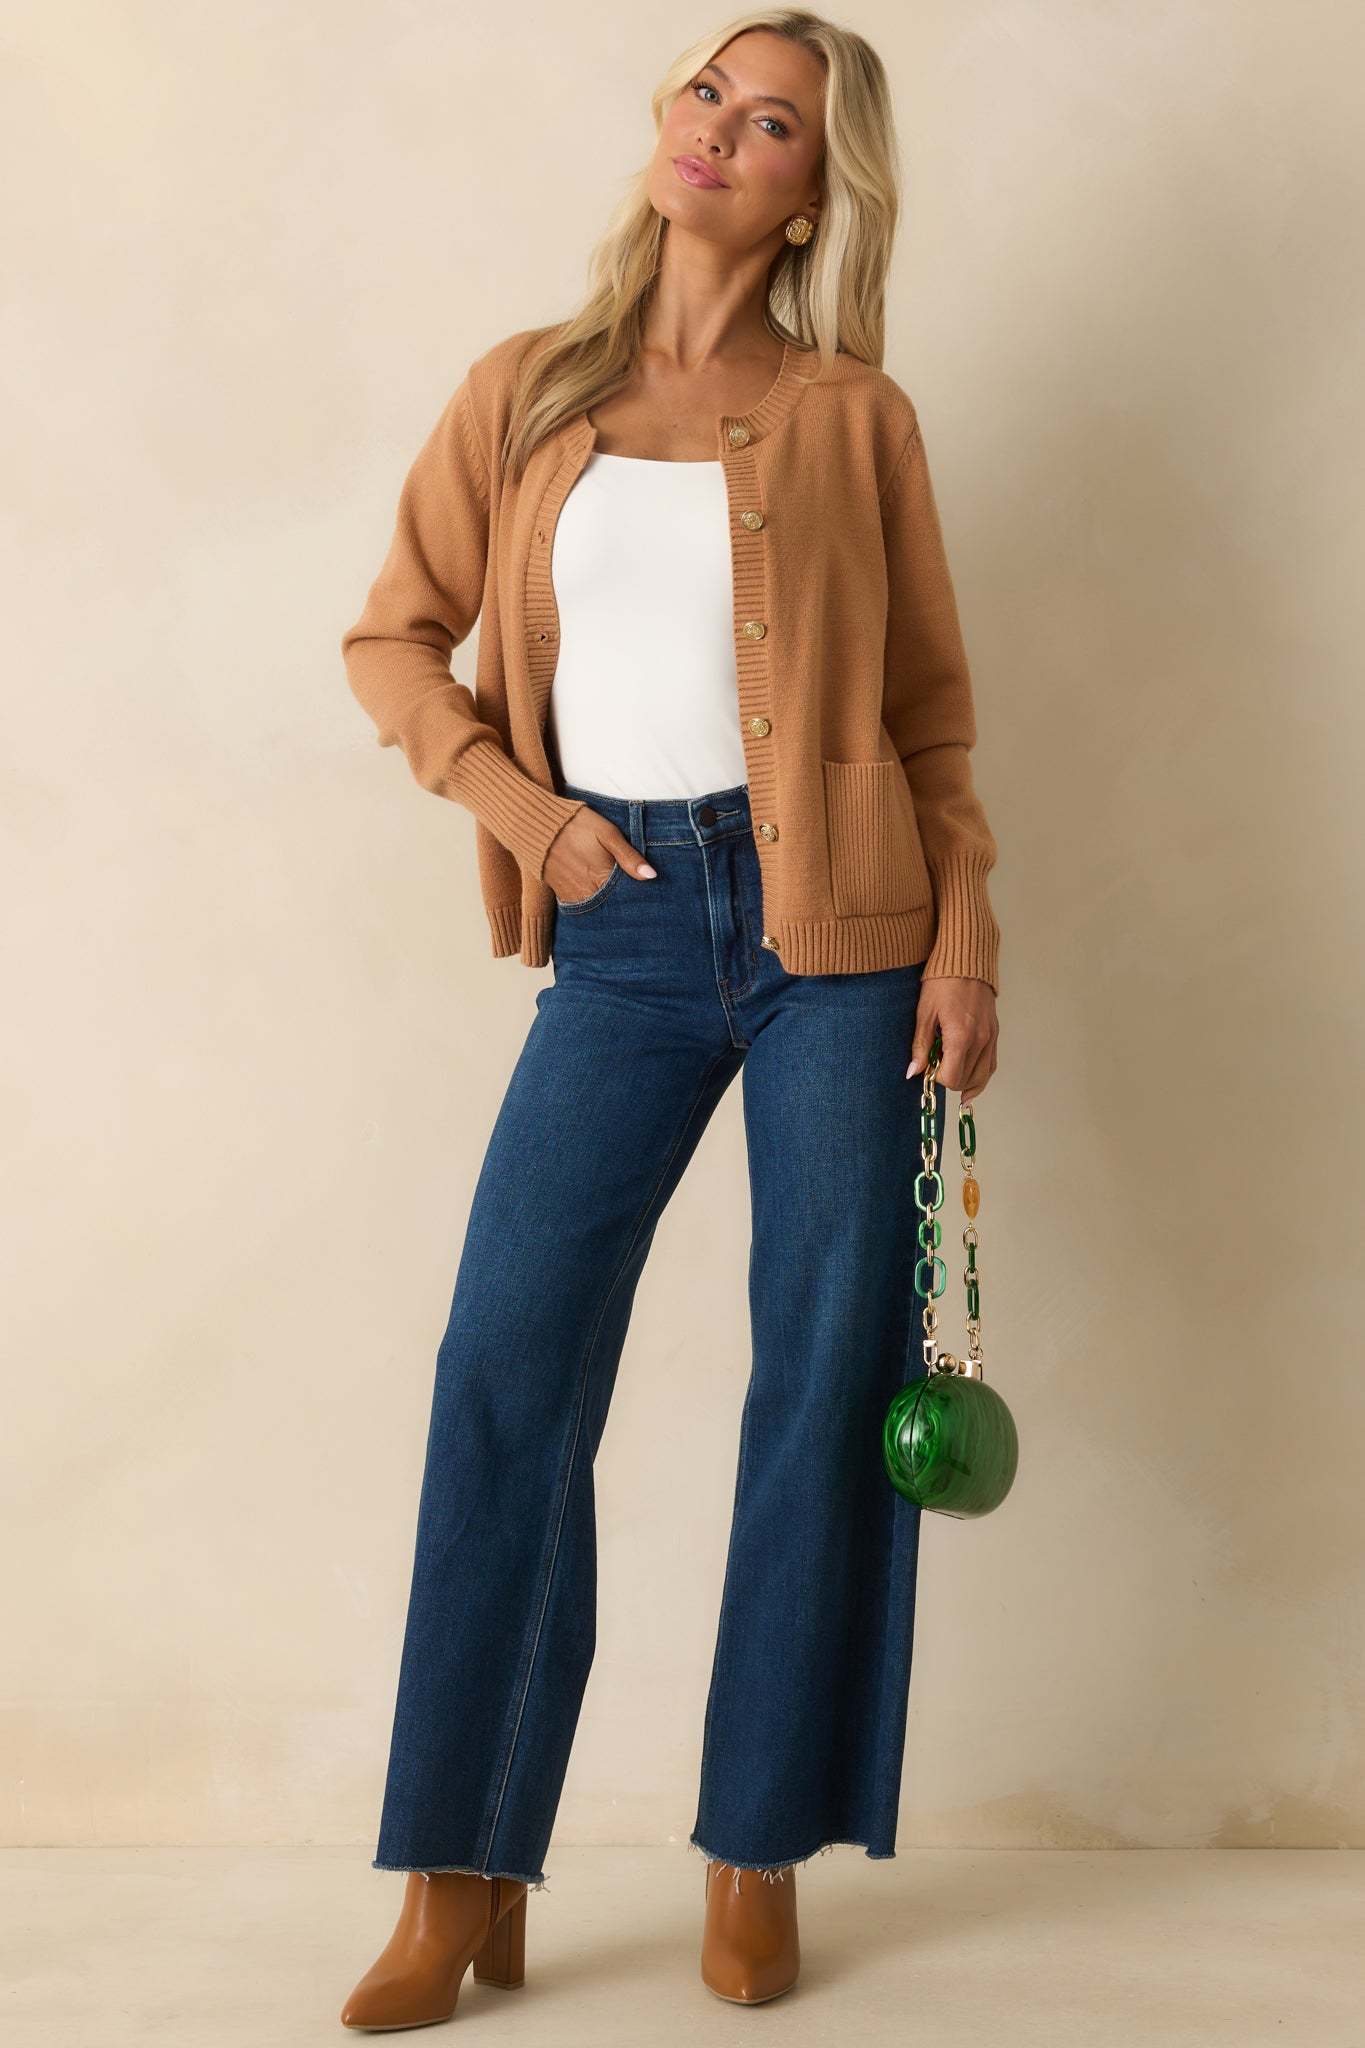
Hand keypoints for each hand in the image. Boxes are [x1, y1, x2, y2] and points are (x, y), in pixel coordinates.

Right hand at [544, 806, 656, 902]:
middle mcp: (588, 892)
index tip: (644, 893)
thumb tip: (651, 876)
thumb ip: (629, 857)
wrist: (538, 825)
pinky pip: (581, 905)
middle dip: (622, 902)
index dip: (637, 895)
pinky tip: (596, 890)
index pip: (627, 897)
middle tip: (631, 894)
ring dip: (607, 903)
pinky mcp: (561, 895)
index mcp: (603, 878)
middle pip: (613, 905)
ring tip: (612, 892)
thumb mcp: (607, 833)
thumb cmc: (577, 824)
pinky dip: (591, 901)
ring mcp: (573, 895)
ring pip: (597, 907)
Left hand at [907, 975, 997, 1105]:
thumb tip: (913, 1072)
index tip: (928, 1067)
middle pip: (966, 1080)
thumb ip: (920, 1047)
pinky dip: (980, 1075)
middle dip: (949, 1078)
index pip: (952, 1078)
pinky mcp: (994, 1033)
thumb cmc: (942, 983)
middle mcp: (980, 1040)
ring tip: (950, 1073)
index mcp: (961, 1037)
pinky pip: (991, 1064)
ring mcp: (990, 1038)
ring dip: (964, 1081)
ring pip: (982, 1077)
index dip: (937, 1078)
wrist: (966, 962)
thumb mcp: (924, 1014)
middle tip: (936, 1064)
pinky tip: (969, 1079)